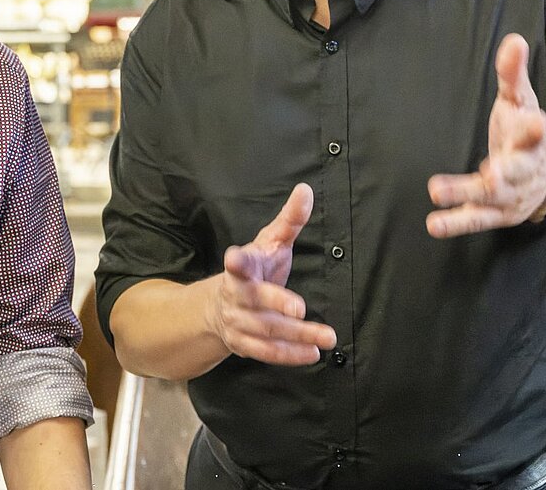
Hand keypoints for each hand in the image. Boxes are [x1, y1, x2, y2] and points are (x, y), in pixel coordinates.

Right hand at [208, 182, 336, 364]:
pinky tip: (312, 354)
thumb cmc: (255, 268)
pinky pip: (266, 352)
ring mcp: (237, 321)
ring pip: (266, 330)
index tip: (234, 257)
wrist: (218, 306)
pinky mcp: (243, 344)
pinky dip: (289, 355)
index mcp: (242, 267)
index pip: (237, 263)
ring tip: (327, 337)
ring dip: (297, 335)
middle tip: (301, 309)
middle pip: (254, 300)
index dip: (236, 261)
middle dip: (276, 303)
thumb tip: (306, 190)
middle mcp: (235, 295)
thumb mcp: (269, 242)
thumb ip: (289, 220)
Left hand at [427, 33, 545, 237]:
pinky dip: (454, 223)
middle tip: (494, 173)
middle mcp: (521, 170)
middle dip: (507, 171)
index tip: (537, 121)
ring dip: (464, 193)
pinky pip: (473, 220)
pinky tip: (433, 224)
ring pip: (488, 196)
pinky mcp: (493, 213)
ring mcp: (507, 195)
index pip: (534, 132)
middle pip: (516, 170)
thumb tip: (513, 39)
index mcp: (530, 140)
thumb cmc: (523, 133)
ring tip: (437, 190)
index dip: (534, 127)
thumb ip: (513, 74)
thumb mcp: (521, 102)